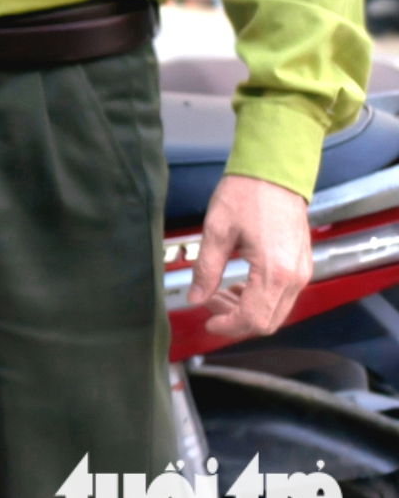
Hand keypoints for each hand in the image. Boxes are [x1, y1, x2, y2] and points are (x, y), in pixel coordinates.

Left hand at [189, 174, 312, 339]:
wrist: (275, 171)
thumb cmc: (246, 195)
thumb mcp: (216, 231)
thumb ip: (206, 269)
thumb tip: (195, 298)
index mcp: (275, 272)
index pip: (253, 318)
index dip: (228, 326)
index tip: (207, 321)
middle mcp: (295, 277)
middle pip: (269, 321)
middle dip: (236, 319)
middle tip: (209, 303)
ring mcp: (302, 271)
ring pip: (277, 310)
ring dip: (248, 309)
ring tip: (219, 293)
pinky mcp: (302, 264)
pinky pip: (283, 295)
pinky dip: (261, 298)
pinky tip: (239, 284)